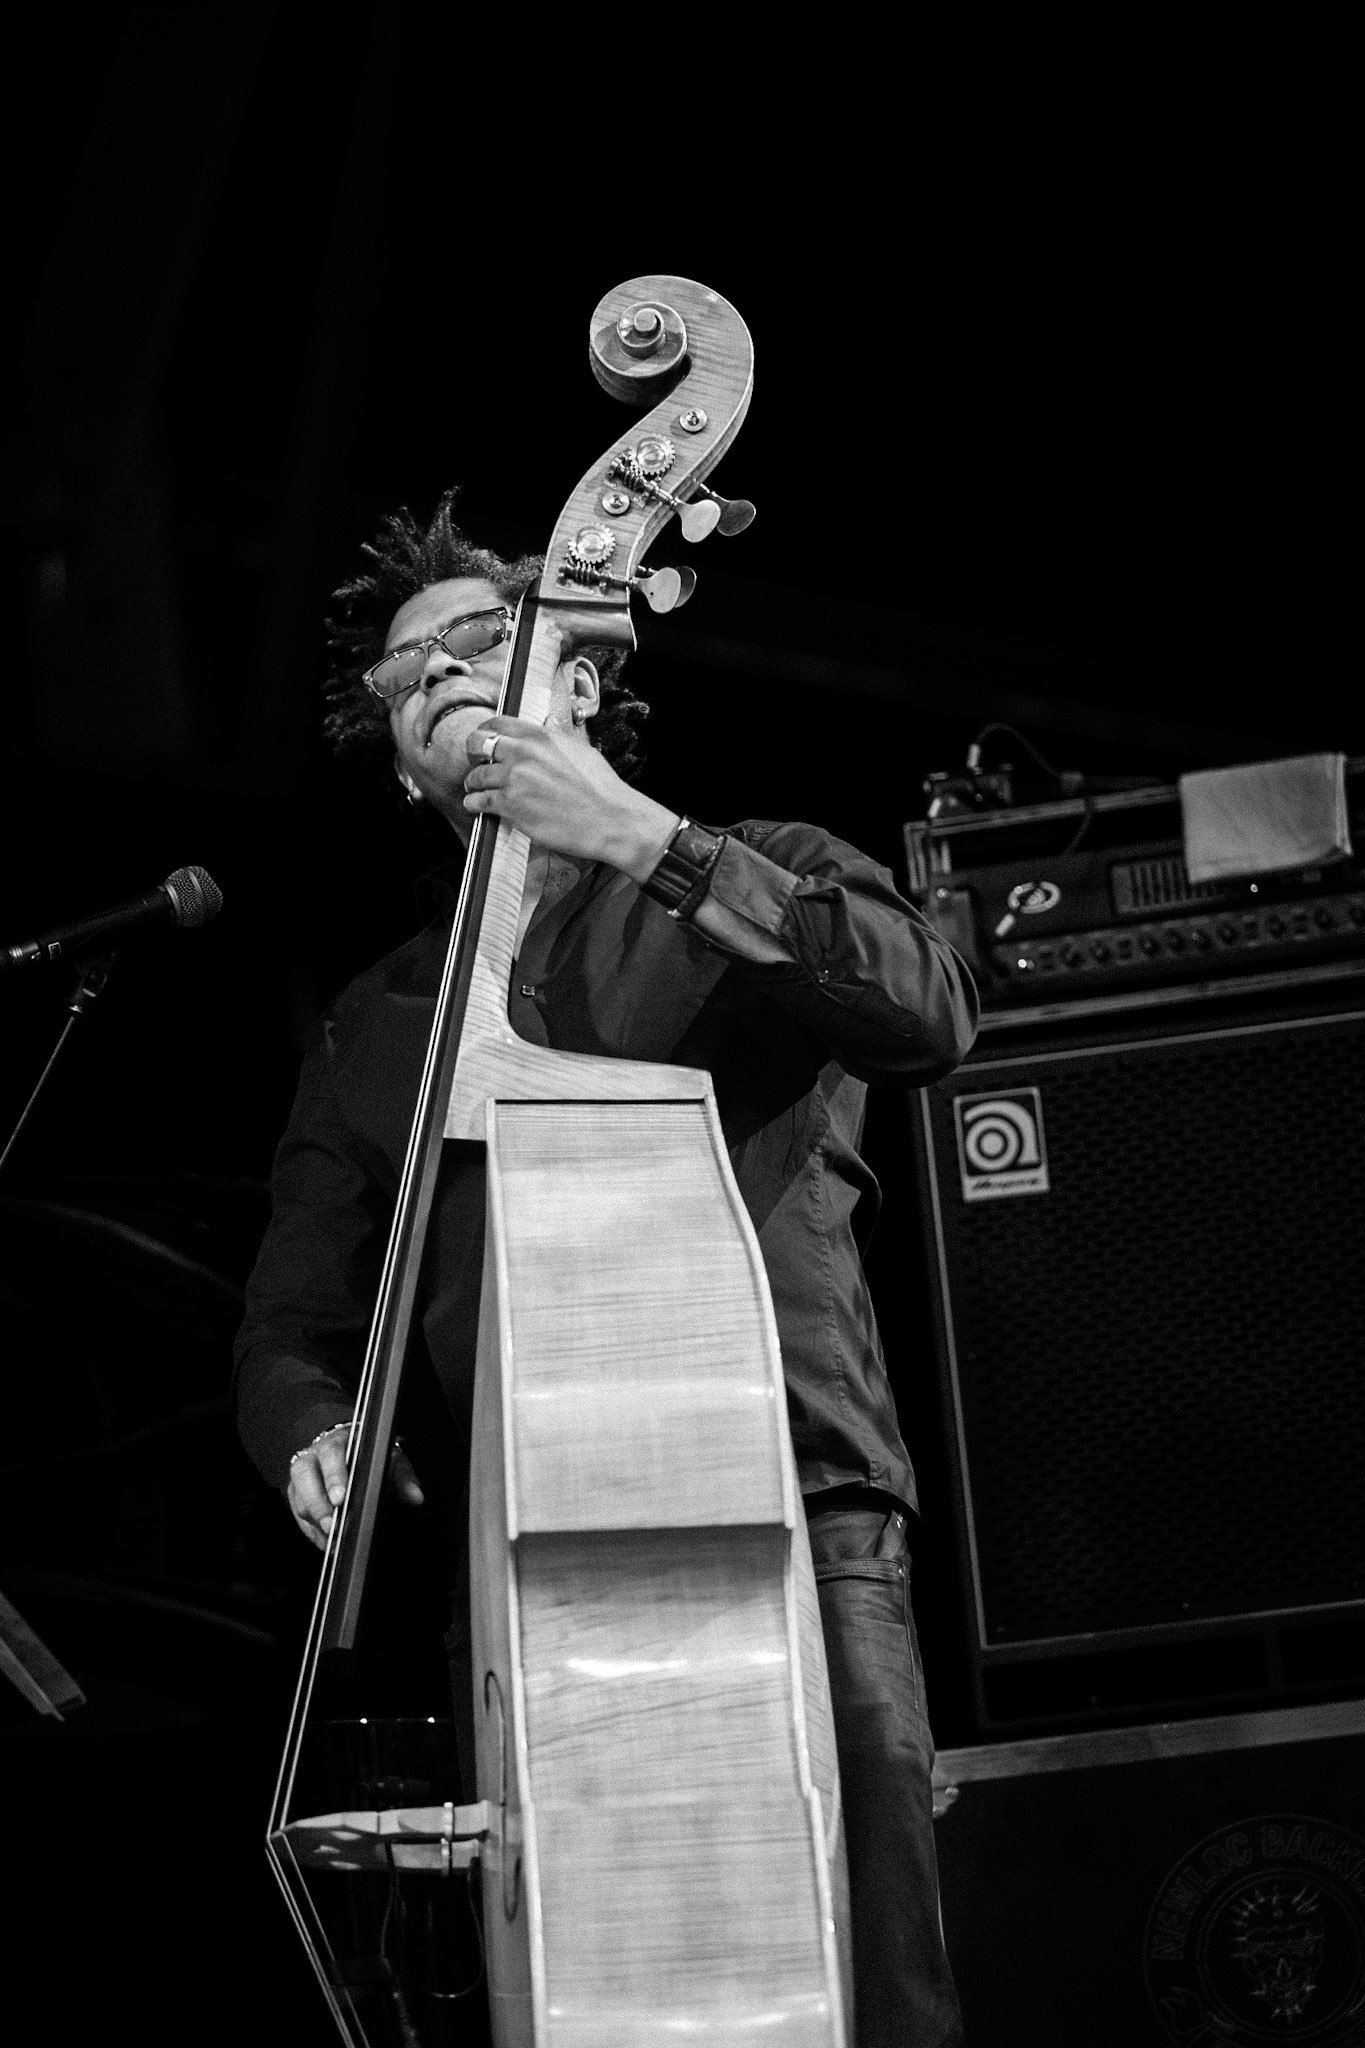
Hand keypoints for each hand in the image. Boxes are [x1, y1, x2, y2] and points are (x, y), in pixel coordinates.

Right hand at [286, 1421, 424, 1552]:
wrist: (354, 1452)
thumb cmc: (371, 1456)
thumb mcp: (390, 1461)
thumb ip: (403, 1478)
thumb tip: (415, 1497)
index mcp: (339, 1441)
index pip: (331, 1453)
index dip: (333, 1477)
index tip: (341, 1499)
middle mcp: (315, 1454)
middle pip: (304, 1474)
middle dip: (318, 1503)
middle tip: (333, 1525)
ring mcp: (302, 1475)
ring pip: (297, 1496)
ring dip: (315, 1521)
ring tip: (333, 1538)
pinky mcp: (296, 1495)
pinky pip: (297, 1514)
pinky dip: (312, 1531)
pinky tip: (327, 1543)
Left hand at [463, 718, 677, 881]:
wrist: (610, 819)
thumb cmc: (601, 788)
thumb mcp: (579, 750)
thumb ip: (554, 741)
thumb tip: (545, 733)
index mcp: (540, 737)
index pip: (498, 723)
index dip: (485, 731)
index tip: (483, 740)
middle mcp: (523, 754)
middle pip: (478, 744)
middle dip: (473, 754)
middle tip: (476, 763)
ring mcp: (514, 780)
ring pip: (476, 776)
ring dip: (473, 783)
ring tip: (476, 789)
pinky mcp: (510, 806)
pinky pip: (479, 801)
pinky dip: (474, 804)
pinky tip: (477, 806)